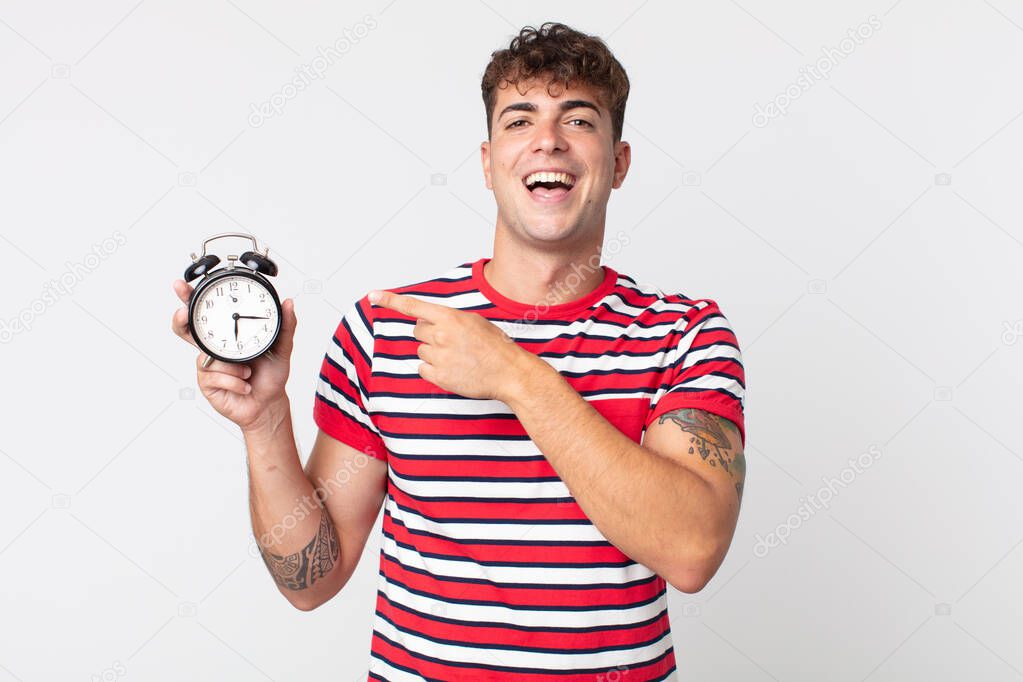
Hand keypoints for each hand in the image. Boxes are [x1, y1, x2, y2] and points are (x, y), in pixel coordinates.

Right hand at [171, 279, 296, 432]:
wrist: (269, 403)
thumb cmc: (271, 375)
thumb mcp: (282, 348)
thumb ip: (285, 326)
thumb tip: (288, 302)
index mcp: (227, 335)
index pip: (207, 314)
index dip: (190, 299)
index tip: (182, 286)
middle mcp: (213, 349)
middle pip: (186, 330)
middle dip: (180, 318)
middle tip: (183, 313)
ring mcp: (207, 366)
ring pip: (212, 358)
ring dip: (235, 367)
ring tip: (249, 372)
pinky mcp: (206, 384)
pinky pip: (216, 376)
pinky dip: (236, 381)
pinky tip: (245, 385)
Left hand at [368, 289, 536, 401]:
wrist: (509, 372)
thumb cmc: (495, 346)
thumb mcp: (473, 321)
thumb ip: (448, 319)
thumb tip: (429, 320)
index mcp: (450, 317)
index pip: (413, 306)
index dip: (390, 300)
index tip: (372, 295)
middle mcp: (441, 335)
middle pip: (417, 330)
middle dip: (429, 334)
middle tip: (450, 341)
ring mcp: (440, 356)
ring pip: (421, 350)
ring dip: (433, 353)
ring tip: (457, 357)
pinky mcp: (440, 376)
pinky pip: (423, 369)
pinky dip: (433, 369)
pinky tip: (453, 369)